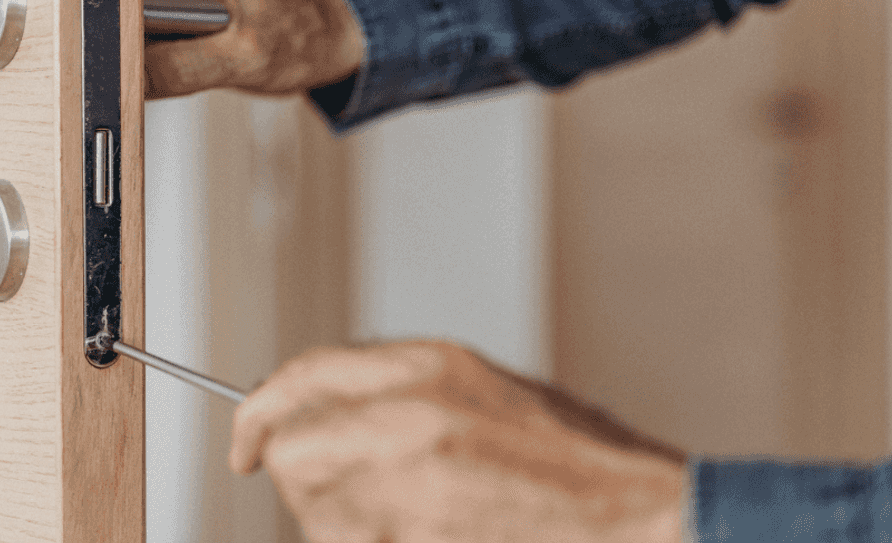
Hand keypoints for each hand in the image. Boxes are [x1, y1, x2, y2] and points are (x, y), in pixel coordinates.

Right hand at [142, 0, 364, 98]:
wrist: (317, 38)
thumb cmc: (296, 37)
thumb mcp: (241, 60)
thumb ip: (177, 68)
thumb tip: (124, 80)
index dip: (121, 40)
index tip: (127, 75)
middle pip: (115, 10)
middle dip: (130, 51)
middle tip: (171, 73)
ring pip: (122, 28)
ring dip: (141, 58)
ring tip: (190, 64)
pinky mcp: (164, 5)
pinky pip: (138, 37)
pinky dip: (150, 60)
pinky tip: (182, 63)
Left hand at [230, 341, 687, 542]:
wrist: (644, 518)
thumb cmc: (575, 459)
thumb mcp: (484, 390)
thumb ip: (401, 391)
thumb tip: (326, 408)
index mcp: (429, 366)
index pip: (301, 377)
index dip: (259, 412)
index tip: (246, 442)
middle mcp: (410, 417)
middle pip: (291, 447)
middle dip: (294, 474)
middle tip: (324, 493)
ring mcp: (415, 486)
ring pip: (314, 509)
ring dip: (333, 520)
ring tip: (397, 519)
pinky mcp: (416, 539)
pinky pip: (350, 541)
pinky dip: (363, 540)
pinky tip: (414, 536)